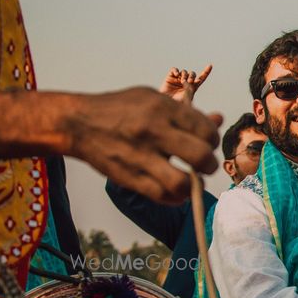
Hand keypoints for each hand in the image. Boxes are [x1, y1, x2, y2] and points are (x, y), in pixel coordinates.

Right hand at [61, 87, 220, 201]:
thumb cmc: (120, 109)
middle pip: (200, 156)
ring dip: (194, 186)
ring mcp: (140, 157)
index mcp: (162, 108)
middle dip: (209, 164)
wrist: (78, 123)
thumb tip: (219, 119)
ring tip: (192, 181)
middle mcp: (152, 132)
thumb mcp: (153, 99)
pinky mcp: (129, 177)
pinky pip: (162, 196)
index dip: (212, 139)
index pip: (206, 129)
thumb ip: (186, 112)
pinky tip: (176, 190)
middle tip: (205, 164)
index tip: (206, 142)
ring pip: (182, 183)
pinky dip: (176, 198)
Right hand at [159, 65, 212, 102]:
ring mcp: (178, 79)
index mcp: (192, 87)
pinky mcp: (170, 77)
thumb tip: (190, 82)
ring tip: (182, 81)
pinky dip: (176, 70)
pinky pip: (174, 70)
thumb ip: (189, 91)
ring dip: (185, 75)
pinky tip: (176, 75)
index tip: (210, 66)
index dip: (206, 72)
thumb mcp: (186, 99)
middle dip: (192, 76)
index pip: (201, 78)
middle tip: (189, 81)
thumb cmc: (176, 105)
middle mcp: (186, 82)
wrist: (165, 105)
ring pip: (184, 72)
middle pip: (192, 74)